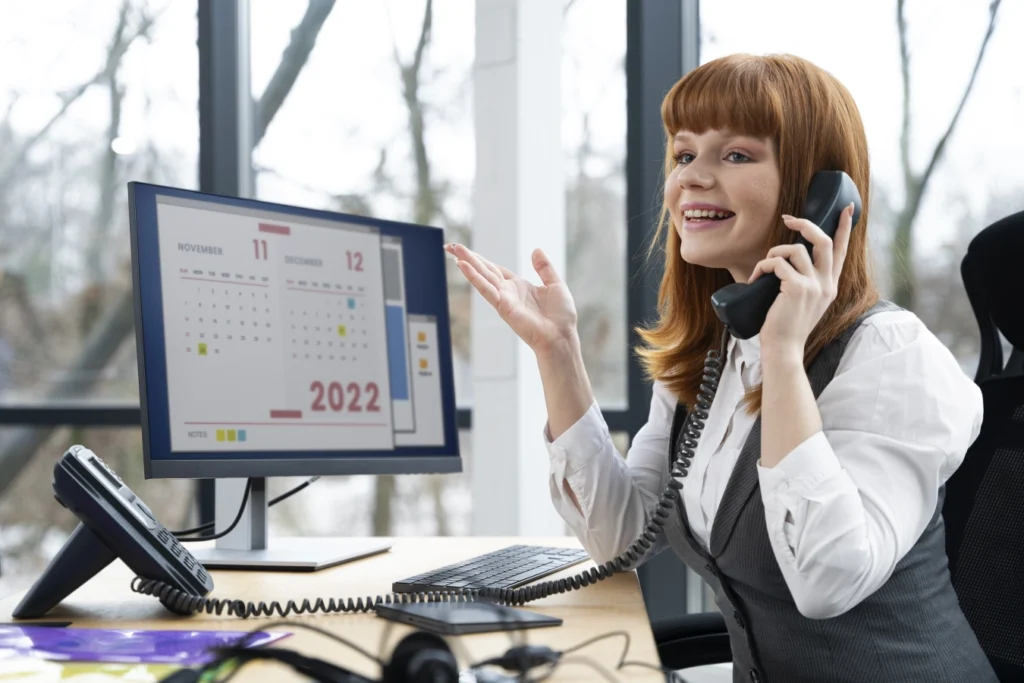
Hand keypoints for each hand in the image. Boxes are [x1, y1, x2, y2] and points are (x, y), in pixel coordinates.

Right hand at [445, 243, 578, 353]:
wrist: (561, 336)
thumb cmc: (560, 317)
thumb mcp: (555, 284)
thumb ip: (544, 268)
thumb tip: (536, 250)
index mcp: (518, 286)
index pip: (494, 269)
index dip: (480, 260)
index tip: (465, 251)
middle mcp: (508, 292)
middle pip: (484, 270)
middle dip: (468, 257)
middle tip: (451, 246)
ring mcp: (504, 299)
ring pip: (482, 277)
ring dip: (468, 263)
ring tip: (453, 250)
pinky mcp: (503, 307)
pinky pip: (487, 289)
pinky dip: (474, 277)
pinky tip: (464, 266)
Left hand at [747, 202, 854, 356]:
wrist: (783, 349)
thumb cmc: (786, 326)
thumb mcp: (803, 302)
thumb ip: (804, 282)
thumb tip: (787, 260)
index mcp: (830, 286)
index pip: (842, 251)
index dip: (845, 228)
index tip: (847, 209)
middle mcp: (826, 284)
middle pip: (824, 240)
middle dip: (805, 224)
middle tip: (788, 219)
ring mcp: (814, 286)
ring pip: (795, 249)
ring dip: (774, 252)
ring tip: (763, 267)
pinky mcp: (797, 288)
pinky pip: (777, 263)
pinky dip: (762, 266)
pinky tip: (754, 279)